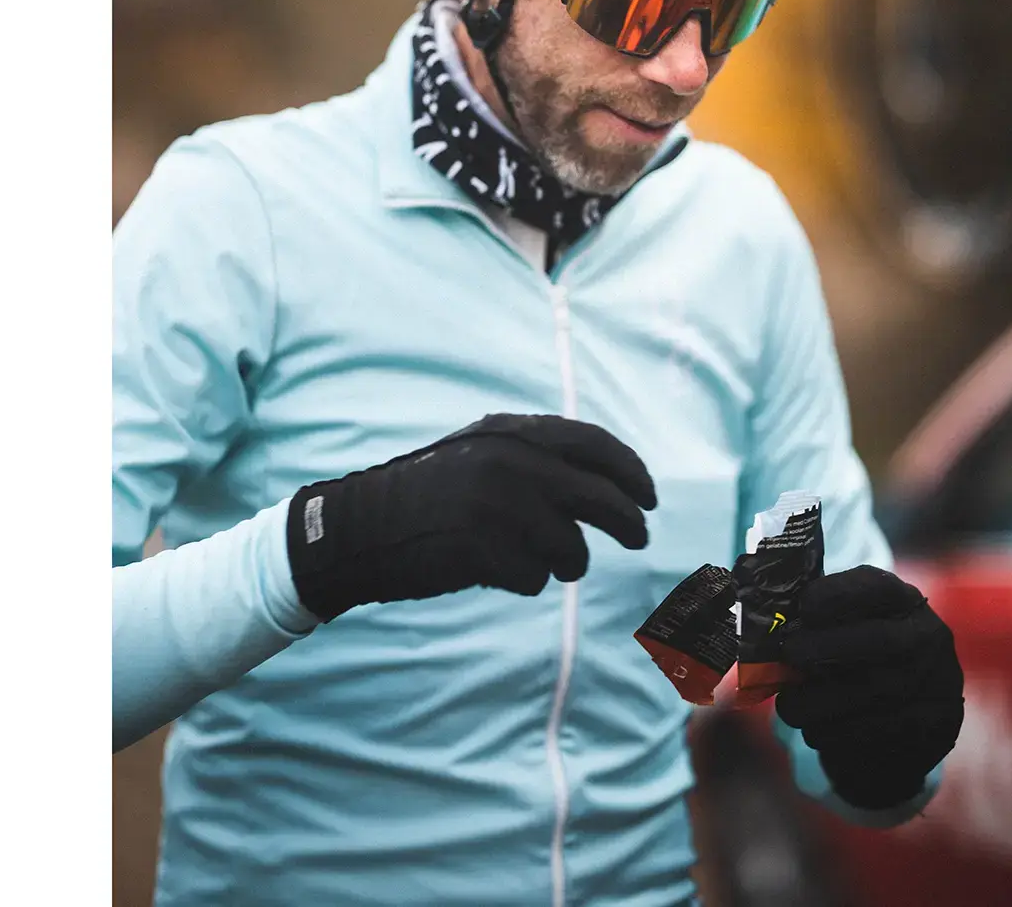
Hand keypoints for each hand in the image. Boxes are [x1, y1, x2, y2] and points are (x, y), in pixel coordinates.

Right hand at [286, 413, 656, 620]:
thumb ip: (535, 453)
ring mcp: (499, 506)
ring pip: (573, 550)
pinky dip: (524, 579)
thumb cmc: (428, 492)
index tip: (650, 496)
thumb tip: (606, 475)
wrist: (360, 526)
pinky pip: (534, 578)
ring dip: (564, 563)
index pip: (595, 445)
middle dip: (630, 523)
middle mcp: (512, 462)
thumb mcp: (480, 450)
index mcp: (512, 432)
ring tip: (533, 558)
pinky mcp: (484, 551)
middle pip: (602, 499)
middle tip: (640, 538)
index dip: (631, 471)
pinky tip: (493, 568)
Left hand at [774, 566, 963, 809]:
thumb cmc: (861, 654)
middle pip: (881, 641)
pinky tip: (816, 733)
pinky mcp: (935, 728)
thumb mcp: (849, 625)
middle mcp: (929, 637)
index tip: (804, 606)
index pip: (877, 587)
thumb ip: (815, 618)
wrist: (912, 710)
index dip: (839, 593)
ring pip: (875, 693)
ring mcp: (937, 683)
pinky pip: (881, 733)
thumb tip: (758, 618)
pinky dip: (838, 735)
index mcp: (904, 601)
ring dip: (821, 703)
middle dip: (827, 647)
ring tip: (789, 708)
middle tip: (788, 656)